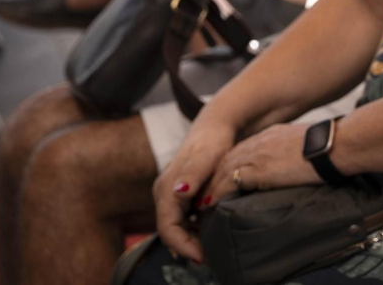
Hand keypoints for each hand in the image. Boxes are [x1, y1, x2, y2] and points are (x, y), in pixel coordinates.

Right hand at [153, 115, 238, 262]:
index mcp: (166, 189)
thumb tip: (179, 193)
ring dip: (192, 239)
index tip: (203, 256)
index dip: (183, 246)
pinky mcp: (182, 194)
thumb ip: (192, 175)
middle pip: (170, 231)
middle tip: (211, 257)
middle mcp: (164, 193)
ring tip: (213, 249)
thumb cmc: (213, 140)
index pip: (167, 228)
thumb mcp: (206, 157)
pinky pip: (184, 218)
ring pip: (177, 226)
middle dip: (188, 247)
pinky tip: (211, 232)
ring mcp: (172, 194)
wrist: (217, 125)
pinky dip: (195, 229)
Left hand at [200, 122, 319, 207]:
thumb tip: (289, 171)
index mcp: (268, 137)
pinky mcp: (258, 170)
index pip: (237, 154)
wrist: (335, 145)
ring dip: (208, 190)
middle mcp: (257, 143)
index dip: (223, 170)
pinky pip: (228, 184)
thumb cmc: (328, 149)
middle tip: (200, 197)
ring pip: (220, 173)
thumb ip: (288, 157)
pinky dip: (216, 195)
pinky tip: (209, 206)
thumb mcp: (301, 148)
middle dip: (210, 181)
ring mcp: (256, 155)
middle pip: (223, 163)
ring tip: (200, 206)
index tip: (215, 184)